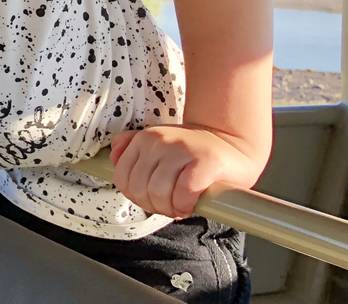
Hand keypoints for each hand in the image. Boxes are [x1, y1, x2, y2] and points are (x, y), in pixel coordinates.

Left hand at [110, 125, 262, 218]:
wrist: (234, 143)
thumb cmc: (192, 151)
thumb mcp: (156, 144)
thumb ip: (130, 148)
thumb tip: (113, 159)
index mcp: (143, 139)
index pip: (122, 179)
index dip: (136, 198)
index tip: (152, 200)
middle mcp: (158, 140)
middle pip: (139, 189)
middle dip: (153, 206)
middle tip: (168, 206)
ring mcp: (181, 149)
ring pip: (158, 193)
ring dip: (169, 209)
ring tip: (179, 206)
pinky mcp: (205, 161)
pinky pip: (183, 194)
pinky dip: (184, 206)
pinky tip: (191, 204)